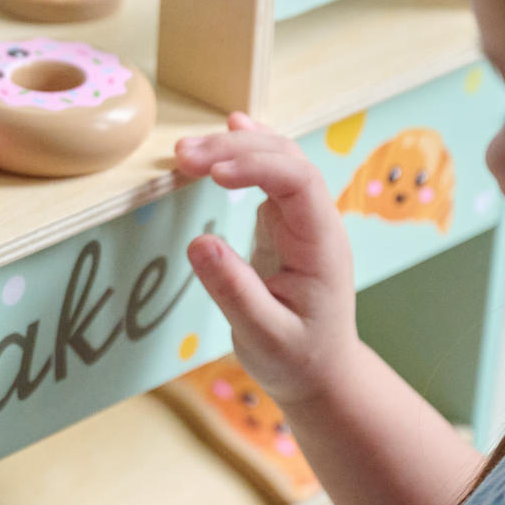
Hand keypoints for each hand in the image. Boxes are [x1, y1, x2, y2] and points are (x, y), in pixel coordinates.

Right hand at [174, 112, 358, 406]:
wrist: (320, 374)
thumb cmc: (297, 359)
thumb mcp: (262, 337)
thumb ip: (234, 291)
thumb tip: (198, 242)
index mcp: (322, 245)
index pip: (298, 183)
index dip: (256, 167)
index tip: (210, 174)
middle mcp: (317, 222)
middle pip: (285, 160)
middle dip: (234, 149)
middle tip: (182, 155)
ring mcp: (301, 219)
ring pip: (276, 160)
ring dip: (233, 147)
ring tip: (186, 151)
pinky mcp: (283, 222)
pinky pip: (268, 174)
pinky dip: (245, 152)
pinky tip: (230, 131)